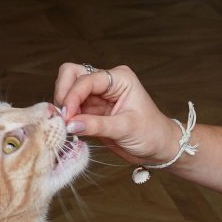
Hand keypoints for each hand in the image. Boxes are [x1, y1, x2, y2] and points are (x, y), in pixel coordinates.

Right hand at [52, 63, 178, 165]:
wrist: (158, 147)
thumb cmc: (151, 133)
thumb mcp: (126, 128)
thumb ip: (97, 125)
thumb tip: (70, 124)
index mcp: (119, 78)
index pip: (86, 79)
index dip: (73, 95)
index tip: (67, 116)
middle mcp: (106, 82)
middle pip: (71, 75)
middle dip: (64, 94)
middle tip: (63, 117)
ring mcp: (97, 95)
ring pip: (68, 90)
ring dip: (63, 106)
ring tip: (66, 125)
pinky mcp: (91, 110)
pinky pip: (70, 107)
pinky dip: (66, 116)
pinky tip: (69, 128)